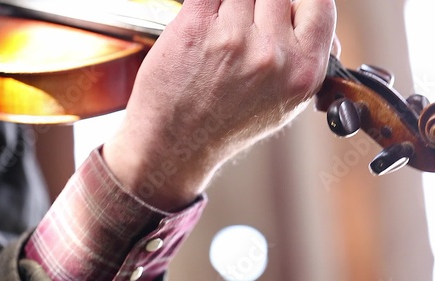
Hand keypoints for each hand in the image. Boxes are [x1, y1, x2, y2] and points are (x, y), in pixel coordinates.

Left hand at [104, 0, 335, 210]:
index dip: (299, 1)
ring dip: (231, 7)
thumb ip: (305, 55)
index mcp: (303, 70)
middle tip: (243, 29)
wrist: (178, 142)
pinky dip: (208, 4)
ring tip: (220, 33)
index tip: (284, 7)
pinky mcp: (195, 27)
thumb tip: (314, 14)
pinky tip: (205, 19)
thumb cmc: (228, 123)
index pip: (319, 3)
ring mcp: (232, 39)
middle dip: (261, 7)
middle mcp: (272, 54)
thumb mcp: (285, 102)